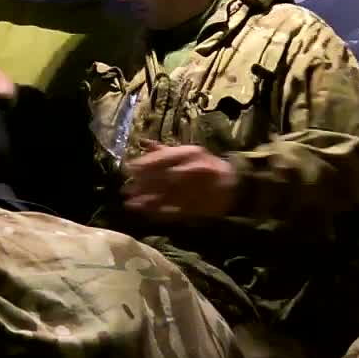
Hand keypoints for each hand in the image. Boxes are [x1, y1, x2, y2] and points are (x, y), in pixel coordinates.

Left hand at [123, 140, 238, 221]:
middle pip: (162, 178)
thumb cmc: (207, 165)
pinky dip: (160, 213)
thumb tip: (142, 143)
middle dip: (143, 185)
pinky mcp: (197, 206)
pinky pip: (175, 210)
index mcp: (190, 153)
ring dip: (147, 201)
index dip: (144, 164)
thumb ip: (165, 150)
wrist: (232, 185)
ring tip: (130, 204)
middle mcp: (192, 169)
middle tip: (125, 190)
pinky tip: (147, 214)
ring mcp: (196, 189)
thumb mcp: (189, 152)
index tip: (129, 169)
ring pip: (166, 195)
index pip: (163, 158)